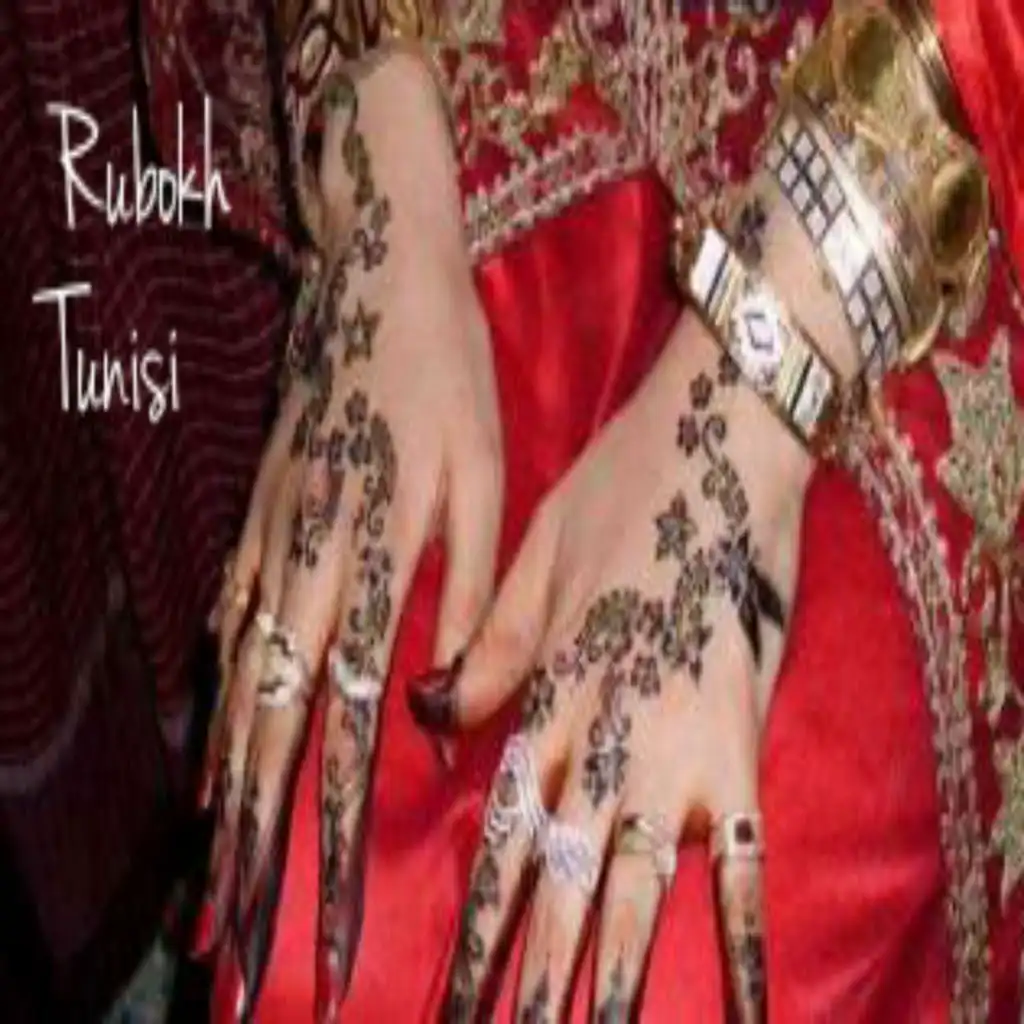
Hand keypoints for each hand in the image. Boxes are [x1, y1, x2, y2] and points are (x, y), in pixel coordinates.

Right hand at [196, 51, 502, 1020]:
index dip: (327, 825)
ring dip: (226, 769)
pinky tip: (218, 721)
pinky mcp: (263, 508)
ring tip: (217, 846)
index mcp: (369, 560)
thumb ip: (461, 600)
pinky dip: (222, 685)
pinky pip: (232, 615)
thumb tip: (442, 709)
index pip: (340, 722)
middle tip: (233, 919)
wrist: (376, 275)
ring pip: (236, 675)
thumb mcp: (481, 482)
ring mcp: (270, 533)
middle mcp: (302, 560)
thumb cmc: (444, 377)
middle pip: (264, 720)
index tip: (323, 903)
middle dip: (250, 829)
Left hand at [415, 317, 811, 1022]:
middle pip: (560, 879)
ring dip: (610, 976)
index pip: (505, 826)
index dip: (481, 915)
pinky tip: (749, 1008)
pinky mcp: (743, 737)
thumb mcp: (534, 554)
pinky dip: (747, 936)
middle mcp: (604, 736)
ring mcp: (677, 746)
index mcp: (547, 691)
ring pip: (634, 887)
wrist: (717, 442)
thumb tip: (430, 714)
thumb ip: (490, 645)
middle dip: (533, 974)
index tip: (455, 987)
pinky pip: (745, 855)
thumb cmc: (621, 488)